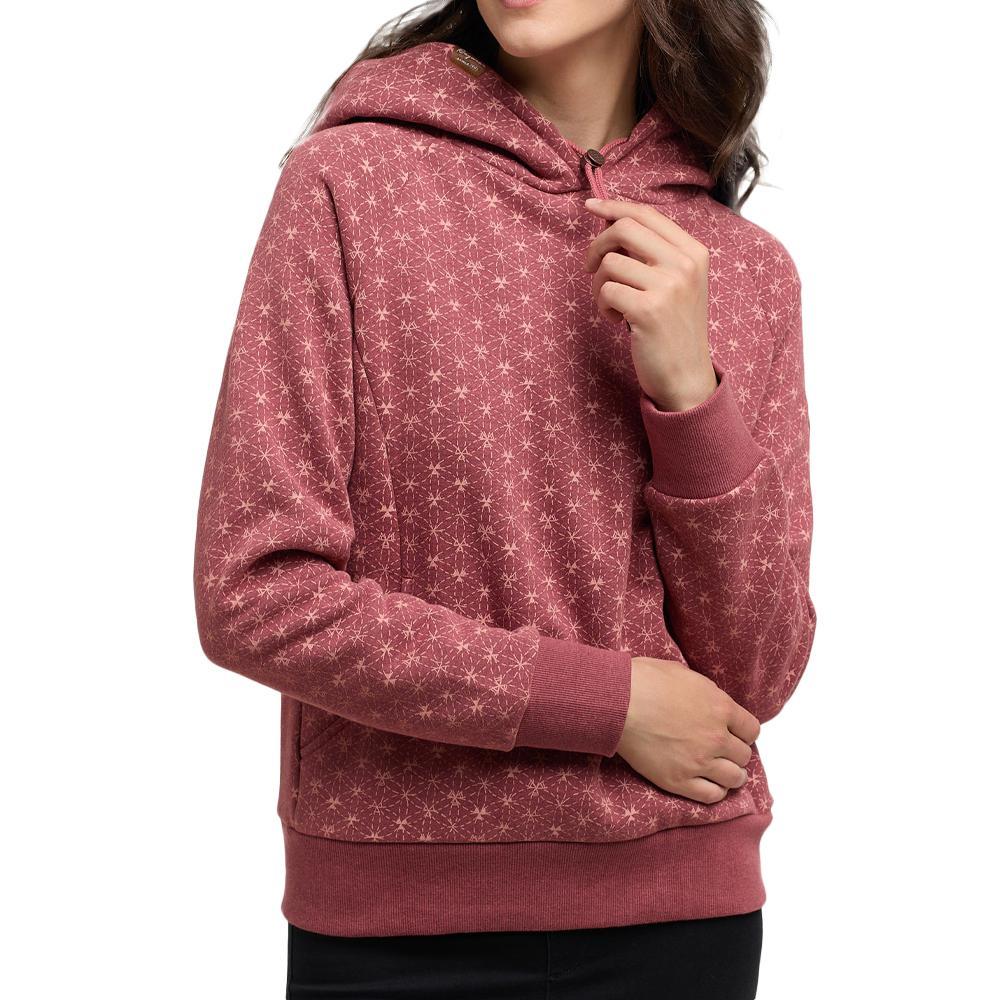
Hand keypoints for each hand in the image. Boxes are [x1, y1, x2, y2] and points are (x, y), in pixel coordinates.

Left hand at [583, 197, 717, 412]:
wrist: (686, 377)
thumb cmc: (673, 329)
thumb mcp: (677, 283)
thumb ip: (653, 253)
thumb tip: (610, 221)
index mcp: (694, 252)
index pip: (647, 214)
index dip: (614, 207)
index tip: (590, 207)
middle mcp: (684, 264)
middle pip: (624, 229)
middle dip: (597, 245)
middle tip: (590, 266)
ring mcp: (668, 286)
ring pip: (609, 263)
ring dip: (599, 286)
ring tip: (613, 305)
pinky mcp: (648, 310)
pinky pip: (606, 291)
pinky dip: (603, 306)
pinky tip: (618, 321)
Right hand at [615, 656, 760, 803]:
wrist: (618, 702)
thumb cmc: (644, 681)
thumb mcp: (683, 673)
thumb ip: (704, 691)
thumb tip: (710, 699)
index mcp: (720, 707)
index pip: (751, 729)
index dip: (743, 733)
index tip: (734, 734)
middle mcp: (716, 737)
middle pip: (744, 755)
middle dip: (735, 753)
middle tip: (723, 752)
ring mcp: (699, 761)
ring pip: (734, 778)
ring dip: (731, 775)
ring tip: (721, 772)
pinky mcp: (679, 780)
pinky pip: (711, 795)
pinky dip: (715, 792)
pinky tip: (708, 784)